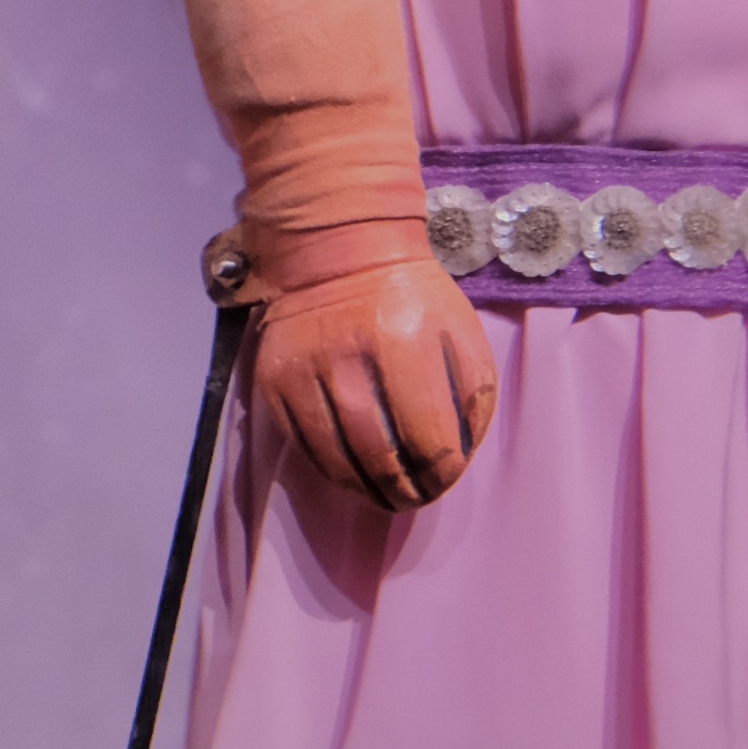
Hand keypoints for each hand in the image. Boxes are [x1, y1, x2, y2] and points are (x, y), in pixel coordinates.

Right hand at [253, 251, 498, 510]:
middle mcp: (352, 357)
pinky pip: (304, 446)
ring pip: (338, 458)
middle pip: (380, 454)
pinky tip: (352, 477)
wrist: (339, 250)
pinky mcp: (275, 382)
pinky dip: (330, 472)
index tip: (448, 477)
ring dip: (366, 490)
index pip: (428, 434)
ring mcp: (306, 371)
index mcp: (407, 340)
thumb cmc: (410, 294)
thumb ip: (472, 387)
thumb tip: (465, 451)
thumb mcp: (458, 327)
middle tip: (416, 499)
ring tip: (387, 498)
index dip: (442, 470)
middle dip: (403, 490)